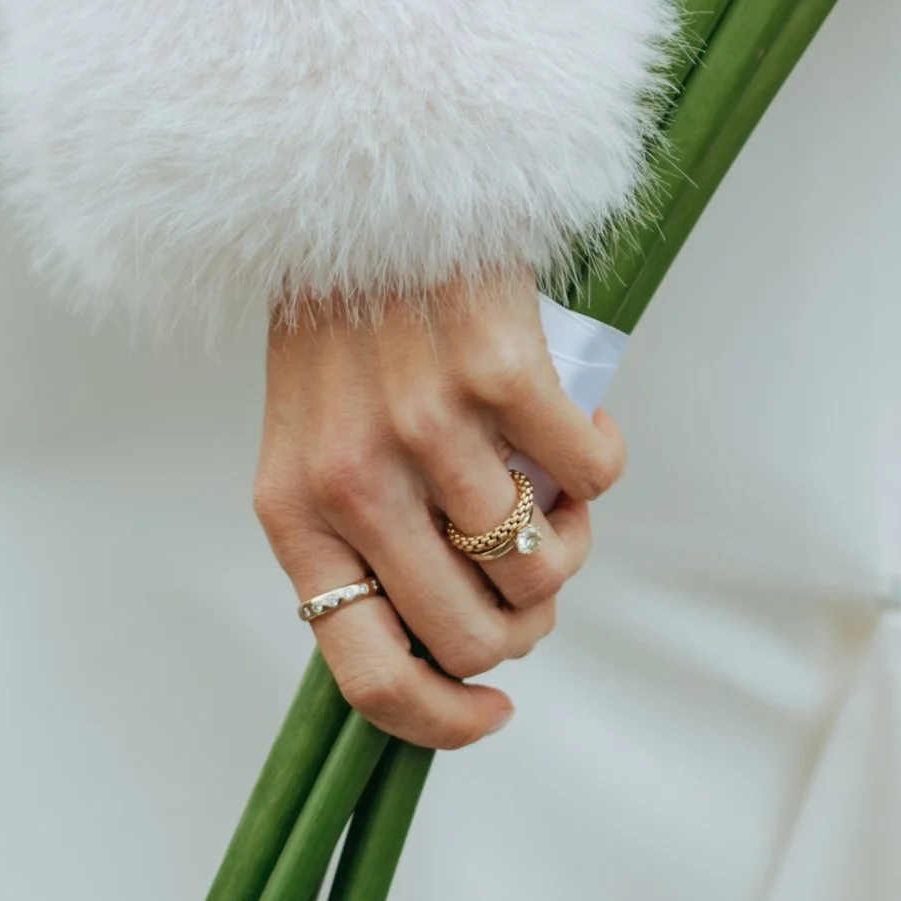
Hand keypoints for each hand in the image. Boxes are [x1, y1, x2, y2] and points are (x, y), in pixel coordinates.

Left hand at [255, 271, 624, 751]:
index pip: (367, 674)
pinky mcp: (501, 375)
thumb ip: (358, 536)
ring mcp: (428, 431)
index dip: (443, 718)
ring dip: (568, 545)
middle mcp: (354, 484)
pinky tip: (586, 428)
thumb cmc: (342, 322)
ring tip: (556, 492)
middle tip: (533, 570)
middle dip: (524, 626)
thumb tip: (452, 631)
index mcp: (296, 516)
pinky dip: (604, 462)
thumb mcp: (312, 442)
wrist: (354, 182)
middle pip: (473, 637)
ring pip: (540, 566)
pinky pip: (592, 475)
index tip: (492, 708)